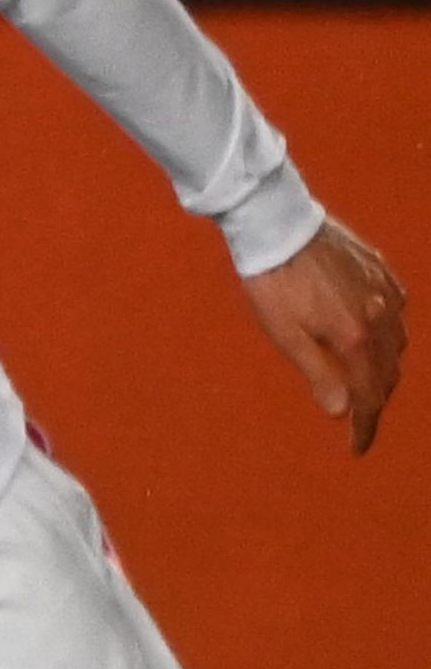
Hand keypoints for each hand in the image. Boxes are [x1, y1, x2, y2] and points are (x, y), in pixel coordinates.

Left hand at [241, 219, 406, 454]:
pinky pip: (396, 311)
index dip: (365, 426)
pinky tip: (372, 334)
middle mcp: (380, 317)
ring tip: (364, 380)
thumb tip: (339, 411)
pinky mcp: (382, 271)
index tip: (356, 447)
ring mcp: (385, 292)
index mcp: (355, 337)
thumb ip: (317, 373)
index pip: (370, 396)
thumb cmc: (272, 279)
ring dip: (383, 367)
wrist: (276, 221)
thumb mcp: (284, 332)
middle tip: (358, 416)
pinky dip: (388, 332)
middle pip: (388, 373)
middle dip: (374, 398)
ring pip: (397, 344)